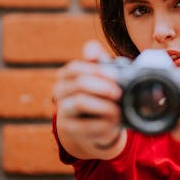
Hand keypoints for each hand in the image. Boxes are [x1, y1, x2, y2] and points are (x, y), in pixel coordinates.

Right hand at [53, 41, 122, 157]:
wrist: (96, 124)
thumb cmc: (100, 94)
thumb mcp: (101, 76)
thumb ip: (97, 59)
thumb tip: (90, 51)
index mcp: (66, 76)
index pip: (75, 68)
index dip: (97, 71)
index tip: (116, 77)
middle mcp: (60, 91)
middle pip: (79, 84)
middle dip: (103, 88)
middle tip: (119, 93)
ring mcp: (63, 110)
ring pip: (80, 102)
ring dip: (104, 105)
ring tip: (118, 109)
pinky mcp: (69, 129)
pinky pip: (86, 125)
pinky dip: (103, 123)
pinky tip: (114, 121)